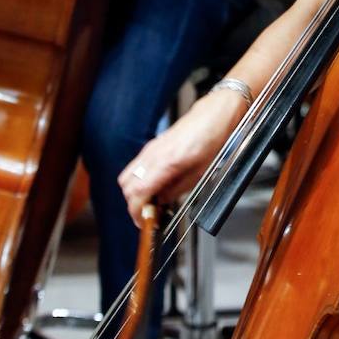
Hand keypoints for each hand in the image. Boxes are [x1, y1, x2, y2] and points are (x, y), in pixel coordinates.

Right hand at [119, 89, 244, 225]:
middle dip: (133, 204)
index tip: (143, 222)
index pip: (138, 192)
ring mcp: (150, 149)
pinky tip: (154, 186)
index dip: (137, 211)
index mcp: (167, 162)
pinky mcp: (151, 146)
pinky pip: (135, 167)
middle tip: (148, 214)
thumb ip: (177, 189)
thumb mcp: (200, 172)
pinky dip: (138, 181)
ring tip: (151, 202)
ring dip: (134, 192)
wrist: (213, 116)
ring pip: (127, 176)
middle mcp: (153, 154)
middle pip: (126, 185)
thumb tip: (161, 202)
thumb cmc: (212, 139)